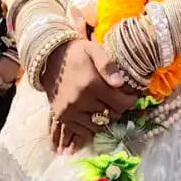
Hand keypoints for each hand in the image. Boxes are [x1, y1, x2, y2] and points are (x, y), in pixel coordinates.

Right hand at [42, 38, 137, 153]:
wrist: (49, 59)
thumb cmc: (76, 53)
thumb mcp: (94, 50)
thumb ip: (108, 65)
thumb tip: (120, 83)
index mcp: (90, 84)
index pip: (120, 103)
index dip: (129, 101)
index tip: (130, 96)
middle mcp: (79, 100)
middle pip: (111, 116)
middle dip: (118, 109)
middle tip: (117, 100)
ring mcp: (69, 111)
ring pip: (98, 126)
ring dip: (105, 119)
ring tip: (105, 107)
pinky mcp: (62, 117)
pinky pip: (83, 131)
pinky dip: (92, 126)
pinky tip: (93, 114)